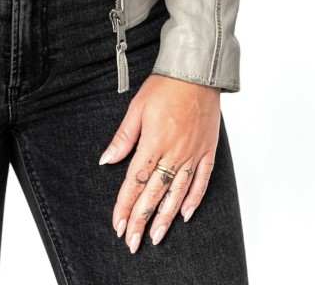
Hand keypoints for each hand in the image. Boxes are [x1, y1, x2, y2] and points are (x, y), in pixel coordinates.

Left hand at [98, 74, 221, 251]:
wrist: (197, 72)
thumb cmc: (166, 85)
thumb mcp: (137, 107)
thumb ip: (123, 137)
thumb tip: (107, 160)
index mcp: (154, 143)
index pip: (135, 182)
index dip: (125, 206)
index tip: (118, 225)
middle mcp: (174, 153)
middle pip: (154, 194)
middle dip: (141, 220)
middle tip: (132, 242)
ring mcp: (193, 154)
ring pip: (177, 194)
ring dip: (165, 217)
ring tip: (156, 237)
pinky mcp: (207, 151)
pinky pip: (201, 182)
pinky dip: (193, 200)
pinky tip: (184, 214)